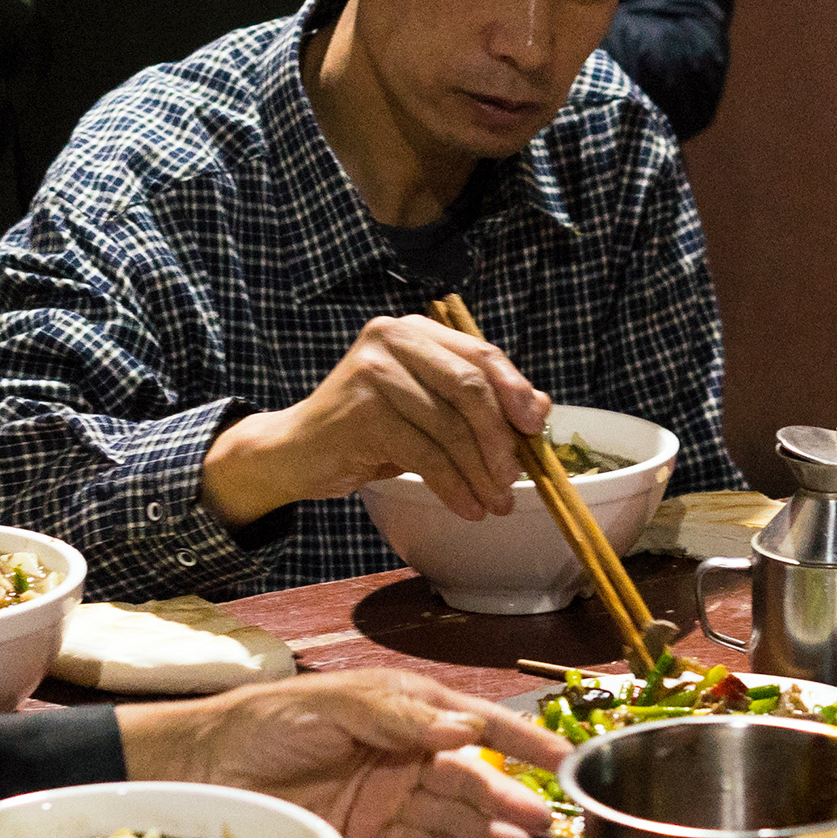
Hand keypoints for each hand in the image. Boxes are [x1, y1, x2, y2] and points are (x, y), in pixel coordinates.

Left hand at [123, 669, 562, 837]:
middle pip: (470, 780)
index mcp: (402, 712)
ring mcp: (385, 798)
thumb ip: (397, 716)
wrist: (200, 769)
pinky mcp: (363, 837)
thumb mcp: (331, 705)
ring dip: (485, 835)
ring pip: (450, 819)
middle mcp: (403, 755)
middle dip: (509, 800)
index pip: (473, 726)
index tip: (563, 758)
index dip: (520, 740)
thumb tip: (464, 731)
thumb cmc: (264, 722)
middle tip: (545, 823)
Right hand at [200, 313, 548, 526]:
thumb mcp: (428, 409)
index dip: (515, 391)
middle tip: (514, 479)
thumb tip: (539, 408)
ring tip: (494, 503)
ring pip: (450, 427)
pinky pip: (425, 455)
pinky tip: (466, 507)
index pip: (480, 354)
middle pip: (470, 387)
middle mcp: (393, 338)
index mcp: (415, 329)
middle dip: (499, 439)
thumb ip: (479, 401)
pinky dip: (453, 486)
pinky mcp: (362, 412)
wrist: (297, 450)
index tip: (534, 430)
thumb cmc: (370, 429)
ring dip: (479, 473)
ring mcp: (374, 371)